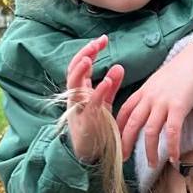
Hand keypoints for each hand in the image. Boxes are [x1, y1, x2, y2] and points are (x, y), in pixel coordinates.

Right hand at [66, 35, 124, 163]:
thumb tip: (119, 66)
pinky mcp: (85, 120)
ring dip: (81, 70)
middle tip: (97, 43)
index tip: (103, 39)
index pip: (81, 64)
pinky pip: (90, 103)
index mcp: (80, 90)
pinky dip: (98, 91)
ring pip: (74, 85)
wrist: (90, 153)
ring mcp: (78, 107)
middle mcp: (75, 96)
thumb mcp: (104, 103)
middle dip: (84, 54)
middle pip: (73, 69)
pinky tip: (106, 81)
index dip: (89, 50)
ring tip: (89, 57)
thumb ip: (110, 86)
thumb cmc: (97, 126)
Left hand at [116, 36, 192, 165]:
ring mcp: (163, 102)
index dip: (119, 129)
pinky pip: (173, 131)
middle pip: (132, 124)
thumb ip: (151, 95)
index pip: (124, 113)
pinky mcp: (179, 106)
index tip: (116, 142)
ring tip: (152, 164)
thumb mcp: (158, 81)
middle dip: (126, 144)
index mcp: (143, 92)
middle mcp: (149, 98)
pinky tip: (174, 158)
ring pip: (150, 131)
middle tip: (123, 159)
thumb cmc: (181, 70)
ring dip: (150, 151)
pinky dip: (172, 146)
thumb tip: (147, 109)